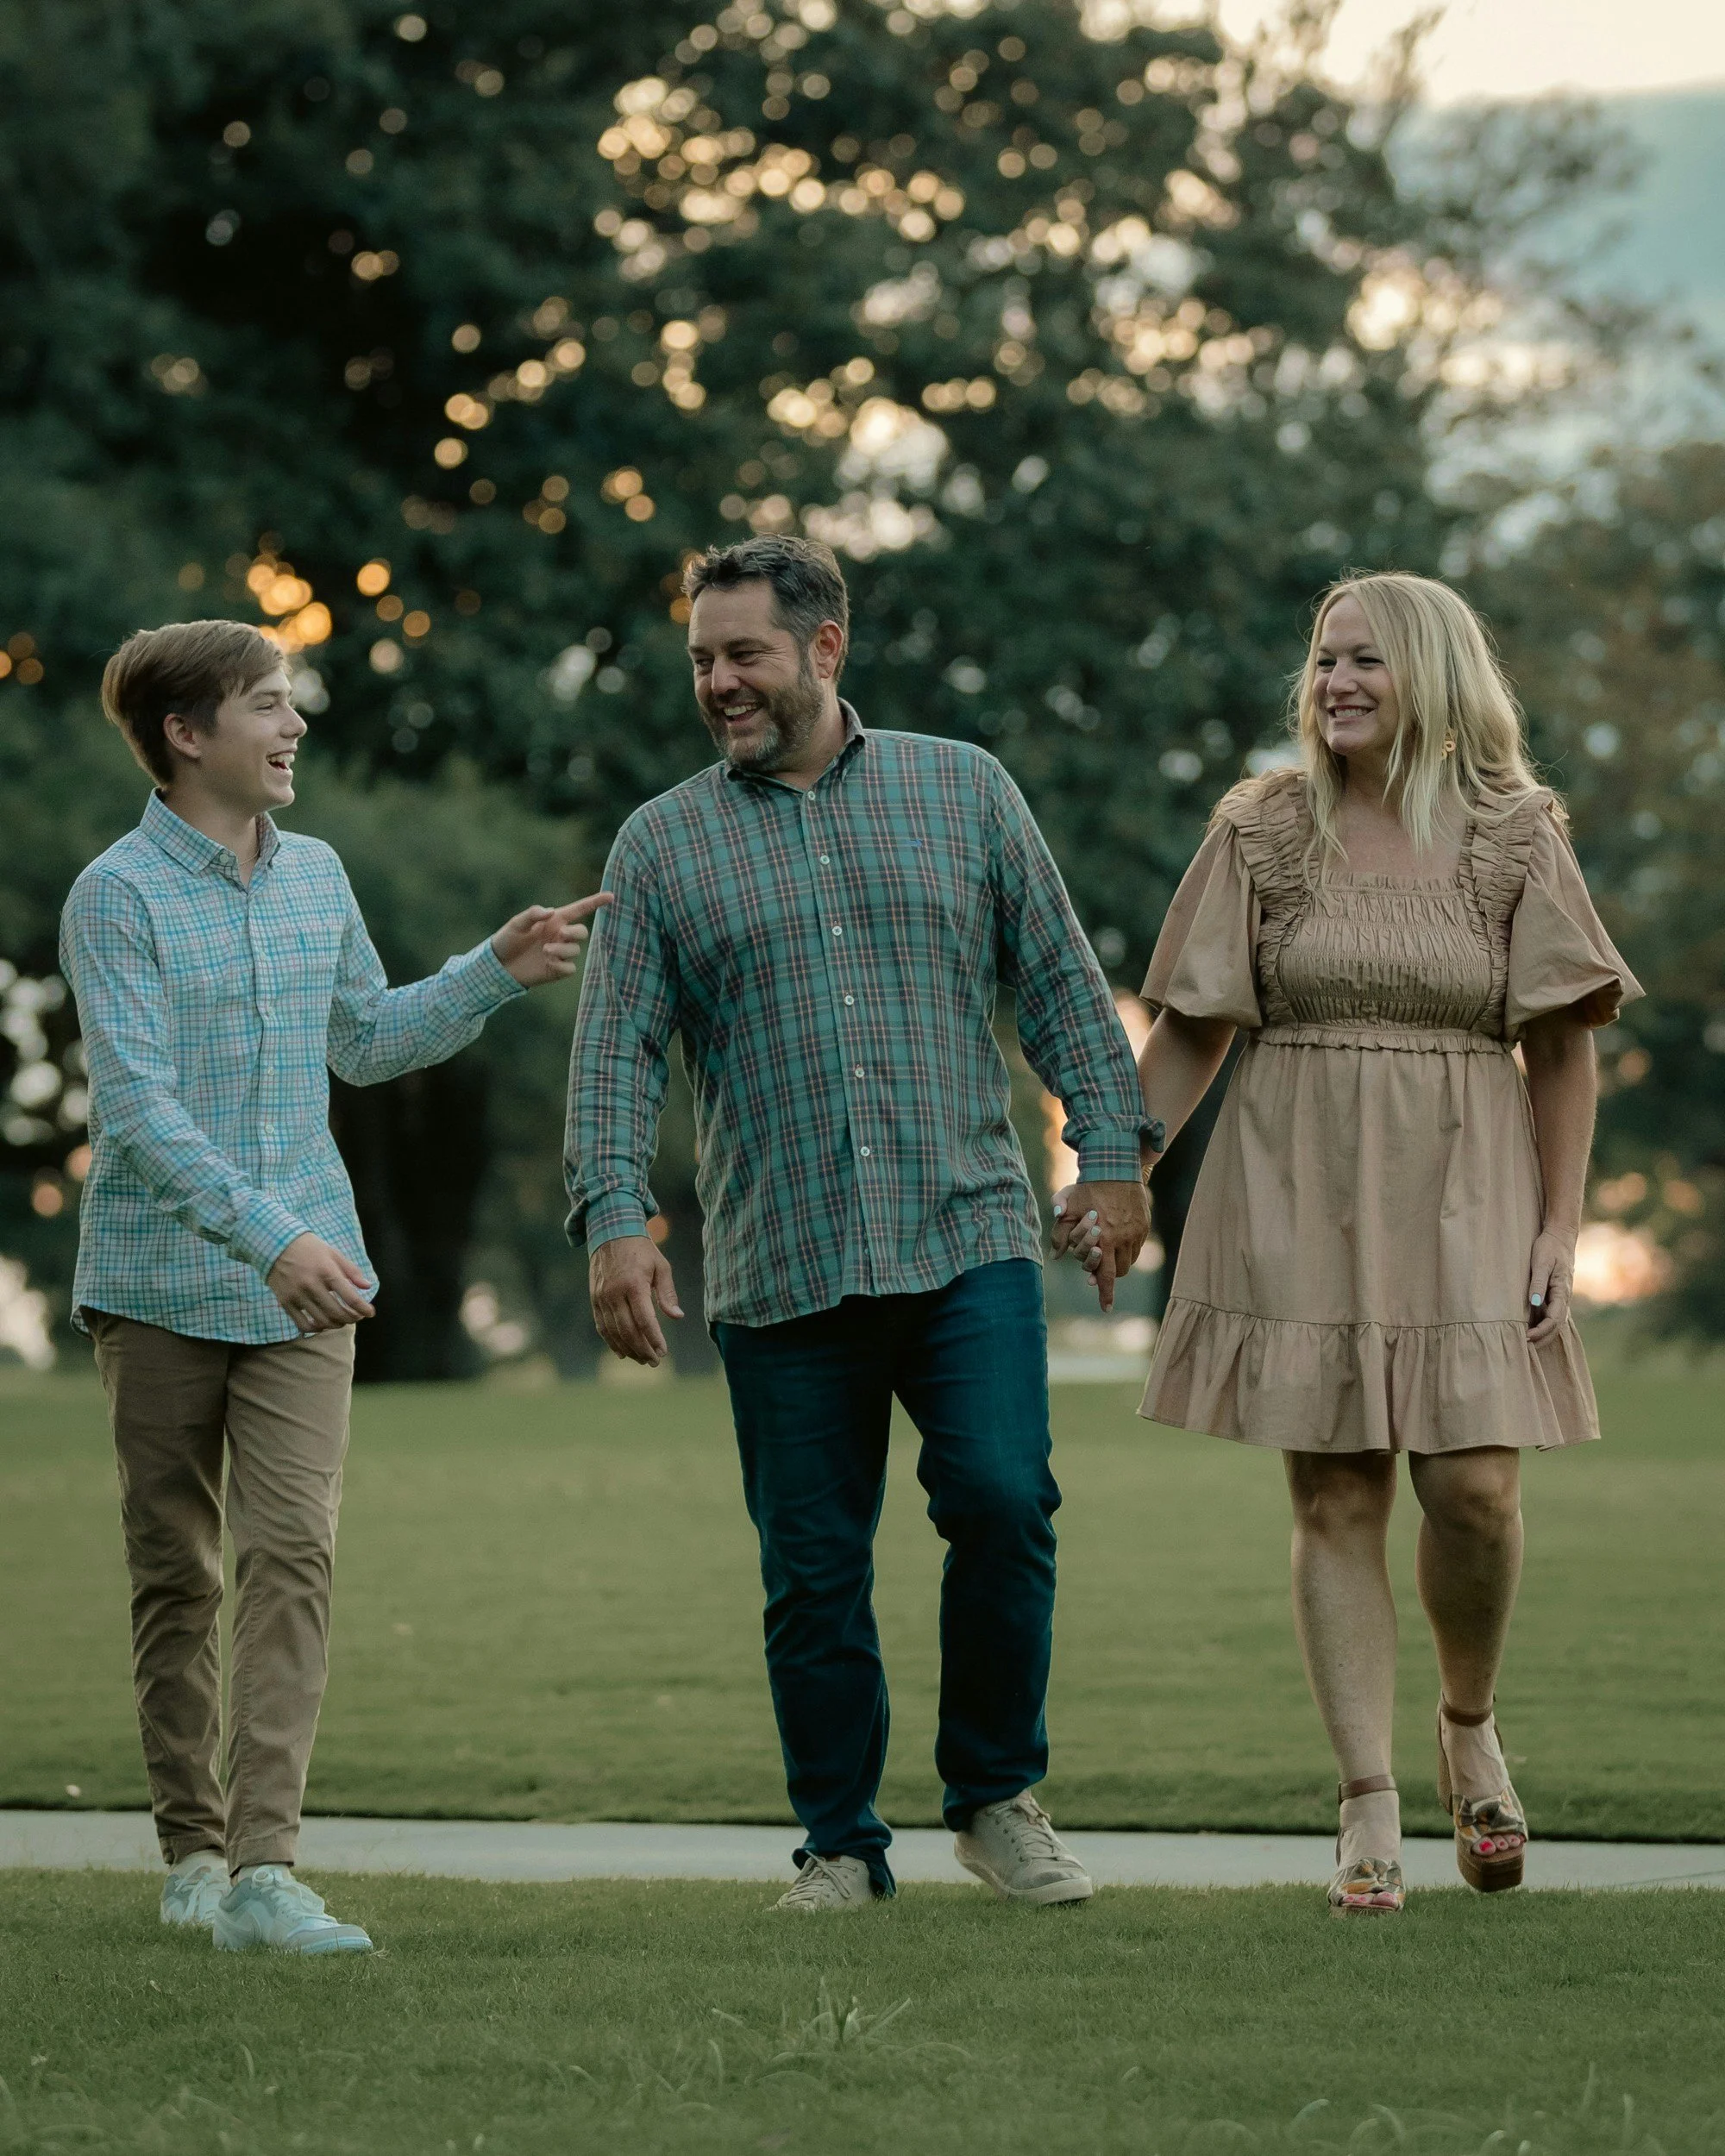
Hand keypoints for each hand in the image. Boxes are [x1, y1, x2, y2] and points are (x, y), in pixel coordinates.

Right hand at [266, 1233, 374, 1333]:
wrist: (276, 1245)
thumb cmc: (310, 1249)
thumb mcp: (333, 1254)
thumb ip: (351, 1271)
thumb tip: (367, 1286)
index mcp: (327, 1271)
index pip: (350, 1297)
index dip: (363, 1308)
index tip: (370, 1313)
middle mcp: (312, 1285)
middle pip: (337, 1312)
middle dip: (351, 1318)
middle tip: (356, 1317)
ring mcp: (298, 1295)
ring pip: (322, 1320)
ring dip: (336, 1324)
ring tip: (342, 1320)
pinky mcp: (286, 1303)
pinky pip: (302, 1324)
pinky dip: (316, 1329)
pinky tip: (322, 1325)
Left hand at [492, 893, 612, 987]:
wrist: (499, 965)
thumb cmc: (507, 940)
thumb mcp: (516, 924)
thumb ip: (533, 914)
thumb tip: (551, 912)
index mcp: (554, 921)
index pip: (580, 910)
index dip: (595, 902)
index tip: (611, 896)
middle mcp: (560, 936)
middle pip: (582, 932)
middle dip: (575, 932)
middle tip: (560, 934)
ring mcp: (560, 953)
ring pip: (575, 950)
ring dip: (563, 949)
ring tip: (545, 951)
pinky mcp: (558, 970)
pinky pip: (570, 968)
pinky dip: (562, 966)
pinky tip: (548, 963)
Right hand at [588, 1233, 683, 1365]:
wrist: (611, 1232)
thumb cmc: (642, 1250)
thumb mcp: (661, 1266)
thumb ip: (668, 1293)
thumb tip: (677, 1316)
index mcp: (634, 1284)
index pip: (645, 1320)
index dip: (654, 1339)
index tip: (663, 1352)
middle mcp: (615, 1293)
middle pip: (628, 1330)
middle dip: (642, 1349)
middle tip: (655, 1361)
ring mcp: (602, 1297)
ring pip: (614, 1332)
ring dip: (628, 1349)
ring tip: (642, 1359)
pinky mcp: (594, 1299)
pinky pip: (602, 1326)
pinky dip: (611, 1341)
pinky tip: (622, 1352)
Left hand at [1050, 1180, 1149, 1312]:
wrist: (1114, 1167)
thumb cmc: (1087, 1188)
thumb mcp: (1067, 1207)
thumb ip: (1060, 1233)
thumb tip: (1055, 1256)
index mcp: (1105, 1237)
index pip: (1106, 1275)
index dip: (1105, 1293)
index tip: (1106, 1308)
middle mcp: (1123, 1238)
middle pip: (1117, 1271)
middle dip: (1107, 1274)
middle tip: (1096, 1271)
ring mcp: (1136, 1232)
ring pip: (1128, 1260)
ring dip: (1117, 1262)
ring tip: (1105, 1253)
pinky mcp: (1144, 1225)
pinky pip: (1136, 1247)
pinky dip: (1126, 1250)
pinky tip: (1116, 1240)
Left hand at [1527, 1226, 1575, 1344]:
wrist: (1560, 1237)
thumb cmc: (1549, 1248)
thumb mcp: (1541, 1263)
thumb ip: (1537, 1283)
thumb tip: (1533, 1303)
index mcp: (1562, 1291)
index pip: (1554, 1319)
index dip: (1541, 1331)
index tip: (1526, 1337)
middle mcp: (1565, 1297)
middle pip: (1557, 1326)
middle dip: (1543, 1339)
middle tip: (1524, 1347)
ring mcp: (1562, 1297)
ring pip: (1556, 1322)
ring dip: (1544, 1335)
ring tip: (1527, 1343)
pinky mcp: (1557, 1294)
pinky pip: (1553, 1315)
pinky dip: (1544, 1325)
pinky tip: (1531, 1329)